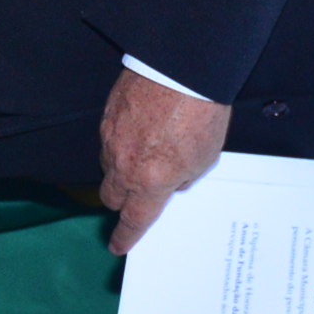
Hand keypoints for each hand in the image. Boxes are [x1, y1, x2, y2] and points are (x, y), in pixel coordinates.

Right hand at [99, 69, 229, 253]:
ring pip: (108, 165)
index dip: (126, 236)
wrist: (184, 68)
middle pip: (111, 195)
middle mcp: (124, 164)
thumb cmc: (201, 113)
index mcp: (150, 183)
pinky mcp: (108, 115)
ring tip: (147, 152)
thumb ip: (184, 178)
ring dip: (122, 168)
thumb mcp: (205, 158)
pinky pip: (109, 139)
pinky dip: (122, 141)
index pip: (134, 220)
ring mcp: (111, 138)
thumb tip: (173, 181)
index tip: (119, 245)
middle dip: (121, 201)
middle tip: (134, 197)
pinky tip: (142, 128)